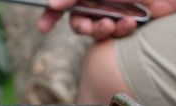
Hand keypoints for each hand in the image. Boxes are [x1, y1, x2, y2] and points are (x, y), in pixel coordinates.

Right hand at [37, 0, 175, 39]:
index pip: (63, 4)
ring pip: (96, 29)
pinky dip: (121, 30)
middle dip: (81, 26)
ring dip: (99, 30)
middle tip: (89, 27)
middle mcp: (99, 2)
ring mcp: (115, 12)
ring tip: (110, 25)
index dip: (50, 16)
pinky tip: (129, 23)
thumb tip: (52, 4)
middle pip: (78, 20)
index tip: (43, 28)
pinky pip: (118, 32)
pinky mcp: (131, 22)